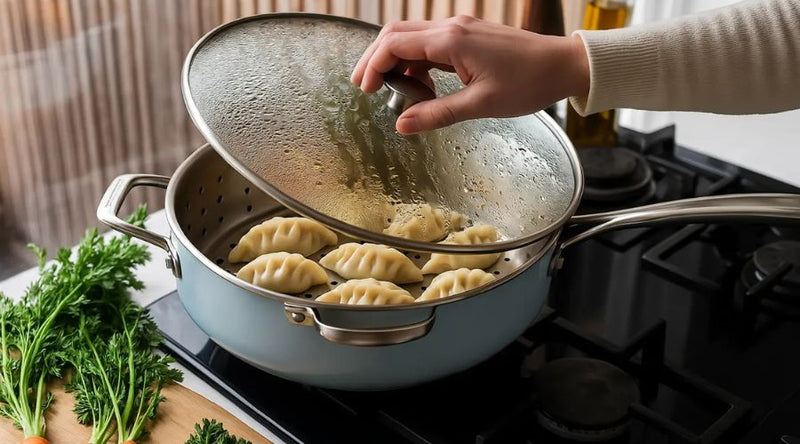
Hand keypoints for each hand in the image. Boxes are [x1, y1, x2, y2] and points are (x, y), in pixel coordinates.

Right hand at [351, 15, 589, 133]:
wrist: (563, 65)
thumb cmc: (528, 83)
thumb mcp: (480, 105)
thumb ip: (437, 114)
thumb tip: (402, 125)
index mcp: (452, 40)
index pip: (395, 44)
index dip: (374, 66)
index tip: (365, 90)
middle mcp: (452, 27)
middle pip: (396, 34)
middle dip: (376, 59)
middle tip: (364, 87)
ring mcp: (461, 29)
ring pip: (412, 37)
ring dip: (397, 62)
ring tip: (393, 93)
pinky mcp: (469, 36)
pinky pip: (431, 44)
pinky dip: (418, 63)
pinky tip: (423, 87)